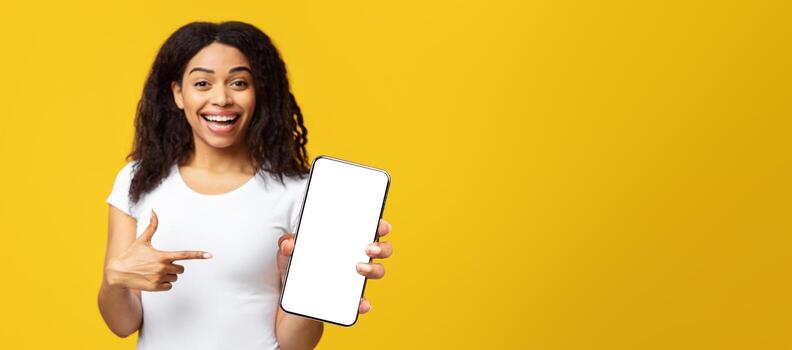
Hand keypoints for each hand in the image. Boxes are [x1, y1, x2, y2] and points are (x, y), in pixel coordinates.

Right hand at [104, 210, 212, 291]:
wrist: (118, 273)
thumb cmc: (131, 255)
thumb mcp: (142, 240)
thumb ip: (152, 226)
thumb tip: (153, 211)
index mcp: (163, 256)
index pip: (185, 255)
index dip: (198, 255)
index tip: (210, 255)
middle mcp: (163, 268)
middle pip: (181, 269)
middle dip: (174, 267)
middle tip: (161, 264)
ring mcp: (159, 278)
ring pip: (175, 278)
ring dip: (168, 276)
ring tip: (154, 272)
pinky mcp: (156, 288)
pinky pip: (169, 286)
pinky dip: (164, 284)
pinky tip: (153, 279)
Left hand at [276, 219, 392, 313]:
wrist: (294, 305)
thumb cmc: (298, 272)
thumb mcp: (288, 256)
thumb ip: (286, 246)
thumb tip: (288, 243)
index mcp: (345, 242)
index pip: (368, 228)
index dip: (379, 225)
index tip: (380, 224)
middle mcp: (356, 258)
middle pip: (381, 249)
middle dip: (381, 247)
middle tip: (368, 248)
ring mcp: (356, 280)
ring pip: (377, 271)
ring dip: (374, 269)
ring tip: (359, 269)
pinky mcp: (351, 301)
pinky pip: (362, 301)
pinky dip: (364, 303)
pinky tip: (361, 304)